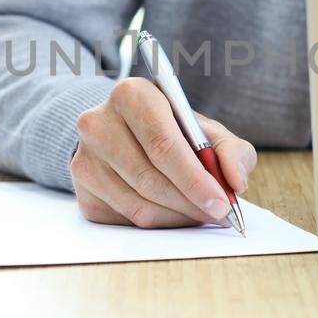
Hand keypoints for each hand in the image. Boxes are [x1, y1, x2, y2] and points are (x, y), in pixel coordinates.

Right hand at [71, 77, 257, 227]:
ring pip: (138, 204)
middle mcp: (97, 123)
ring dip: (176, 215)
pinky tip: (173, 212)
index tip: (222, 202)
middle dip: (191, 202)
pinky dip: (158, 222)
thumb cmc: (172, 131)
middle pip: (150, 178)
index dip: (195, 178)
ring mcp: (84, 159)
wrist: (127, 134)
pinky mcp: (81, 190)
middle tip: (217, 212)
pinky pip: (125, 218)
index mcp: (131, 94)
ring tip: (199, 211)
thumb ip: (231, 150)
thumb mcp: (206, 130)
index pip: (162, 144)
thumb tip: (235, 181)